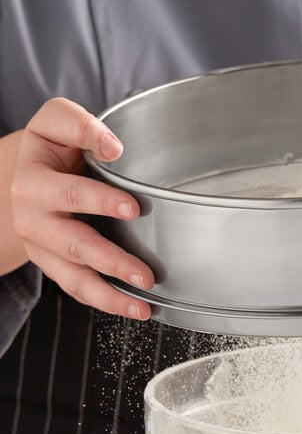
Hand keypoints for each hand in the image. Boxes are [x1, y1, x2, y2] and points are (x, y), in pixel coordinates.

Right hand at [10, 97, 153, 318]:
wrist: (23, 174)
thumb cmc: (51, 149)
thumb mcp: (55, 124)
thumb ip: (80, 126)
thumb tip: (114, 147)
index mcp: (33, 180)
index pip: (70, 191)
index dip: (101, 200)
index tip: (134, 208)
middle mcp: (33, 218)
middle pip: (74, 243)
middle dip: (111, 261)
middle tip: (146, 273)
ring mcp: (42, 247)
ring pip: (74, 277)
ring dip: (110, 294)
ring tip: (143, 307)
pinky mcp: (53, 264)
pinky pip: (77, 288)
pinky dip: (105, 301)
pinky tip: (134, 308)